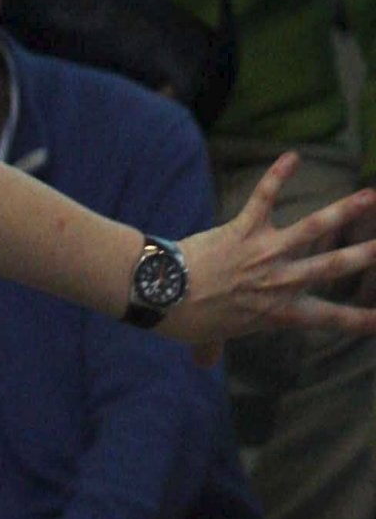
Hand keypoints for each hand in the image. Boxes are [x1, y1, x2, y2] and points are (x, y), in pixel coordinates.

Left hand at [173, 154, 375, 353]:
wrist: (164, 296)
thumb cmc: (186, 320)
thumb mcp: (209, 339)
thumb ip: (213, 348)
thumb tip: (204, 363)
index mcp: (276, 312)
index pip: (325, 318)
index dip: (355, 320)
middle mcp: (279, 282)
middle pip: (331, 268)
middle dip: (365, 256)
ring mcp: (264, 253)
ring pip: (312, 228)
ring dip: (343, 210)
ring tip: (371, 196)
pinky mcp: (245, 229)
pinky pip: (265, 197)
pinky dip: (278, 174)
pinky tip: (293, 155)